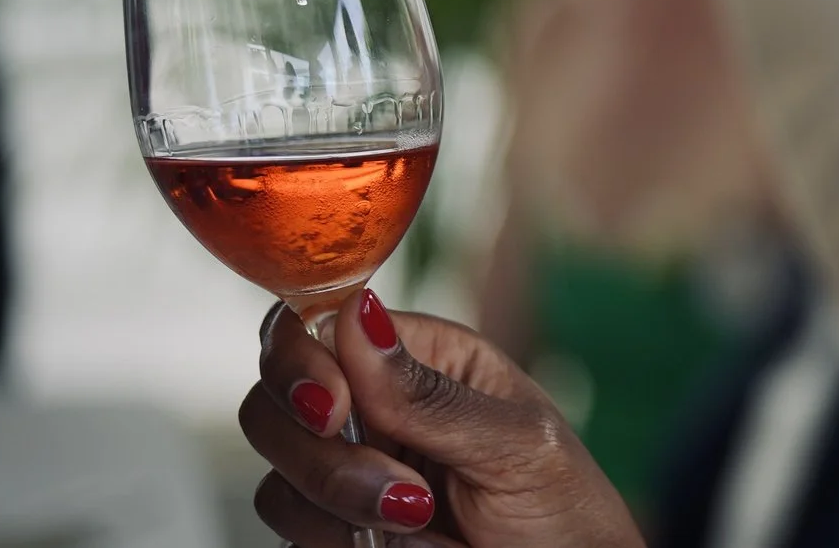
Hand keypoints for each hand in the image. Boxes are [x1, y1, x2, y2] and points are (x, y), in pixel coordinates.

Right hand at [241, 288, 641, 547]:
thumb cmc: (563, 510)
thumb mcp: (517, 444)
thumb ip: (431, 394)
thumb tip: (357, 314)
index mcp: (423, 358)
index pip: (321, 327)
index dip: (302, 362)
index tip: (331, 410)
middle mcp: (374, 406)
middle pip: (275, 400)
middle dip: (323, 454)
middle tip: (401, 494)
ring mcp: (349, 469)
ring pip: (277, 474)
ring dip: (337, 505)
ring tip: (421, 524)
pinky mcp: (335, 527)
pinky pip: (292, 530)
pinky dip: (331, 542)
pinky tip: (401, 546)